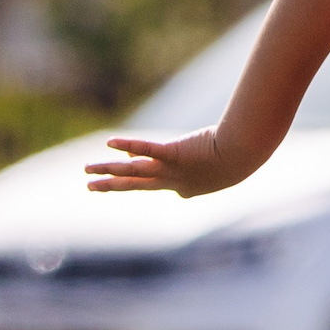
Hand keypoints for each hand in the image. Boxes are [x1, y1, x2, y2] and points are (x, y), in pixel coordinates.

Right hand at [85, 130, 240, 197]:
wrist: (243, 156)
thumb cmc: (238, 159)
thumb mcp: (221, 167)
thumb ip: (211, 163)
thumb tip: (203, 158)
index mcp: (185, 187)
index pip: (157, 184)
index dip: (143, 178)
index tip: (129, 166)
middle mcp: (173, 182)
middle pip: (135, 184)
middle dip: (111, 185)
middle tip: (89, 185)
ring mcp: (170, 169)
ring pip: (133, 171)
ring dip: (108, 170)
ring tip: (87, 169)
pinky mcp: (172, 152)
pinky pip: (147, 149)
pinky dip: (129, 146)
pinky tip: (110, 142)